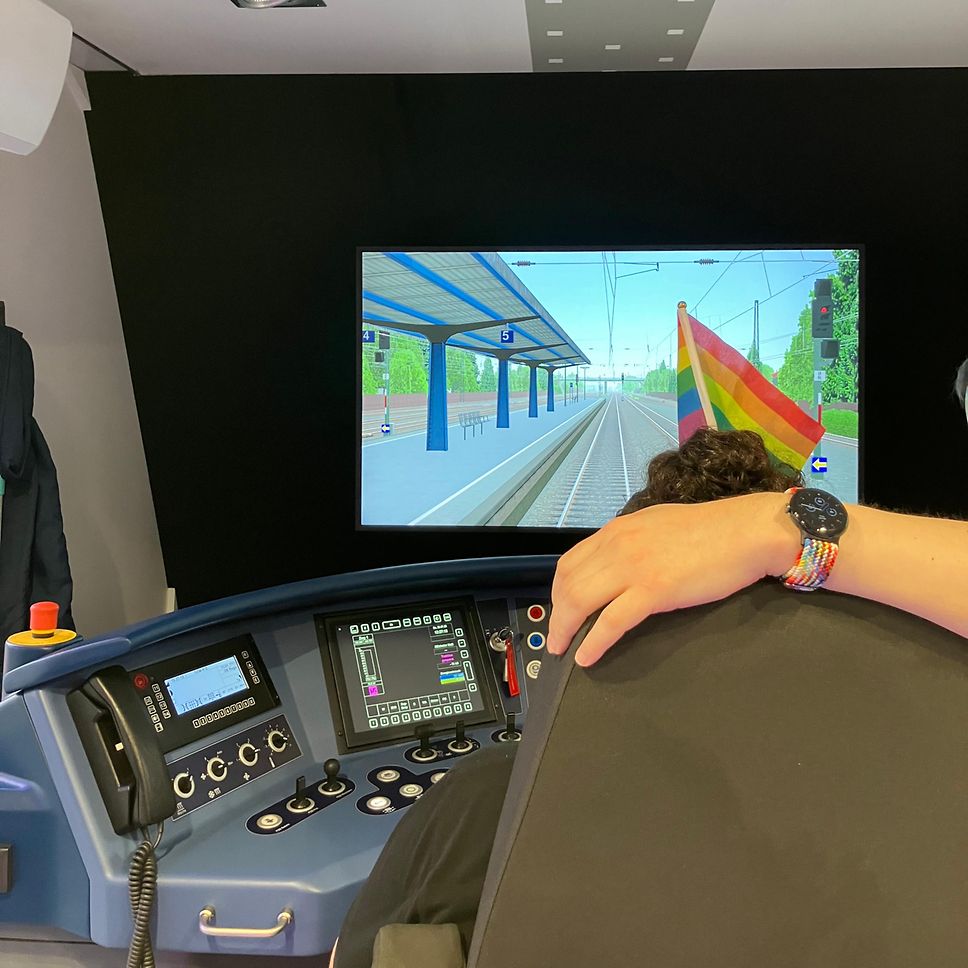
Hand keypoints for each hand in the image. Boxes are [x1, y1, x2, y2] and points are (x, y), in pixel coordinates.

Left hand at [547, 492, 796, 665]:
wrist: (747, 531)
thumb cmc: (712, 531)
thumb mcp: (657, 526)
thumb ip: (632, 542)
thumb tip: (615, 563)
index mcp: (618, 530)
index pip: (570, 561)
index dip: (557, 590)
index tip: (558, 609)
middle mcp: (618, 544)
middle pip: (568, 583)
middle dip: (556, 614)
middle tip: (555, 637)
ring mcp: (635, 566)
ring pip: (581, 601)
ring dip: (566, 629)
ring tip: (563, 648)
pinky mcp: (655, 589)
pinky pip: (612, 620)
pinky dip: (594, 641)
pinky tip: (587, 656)